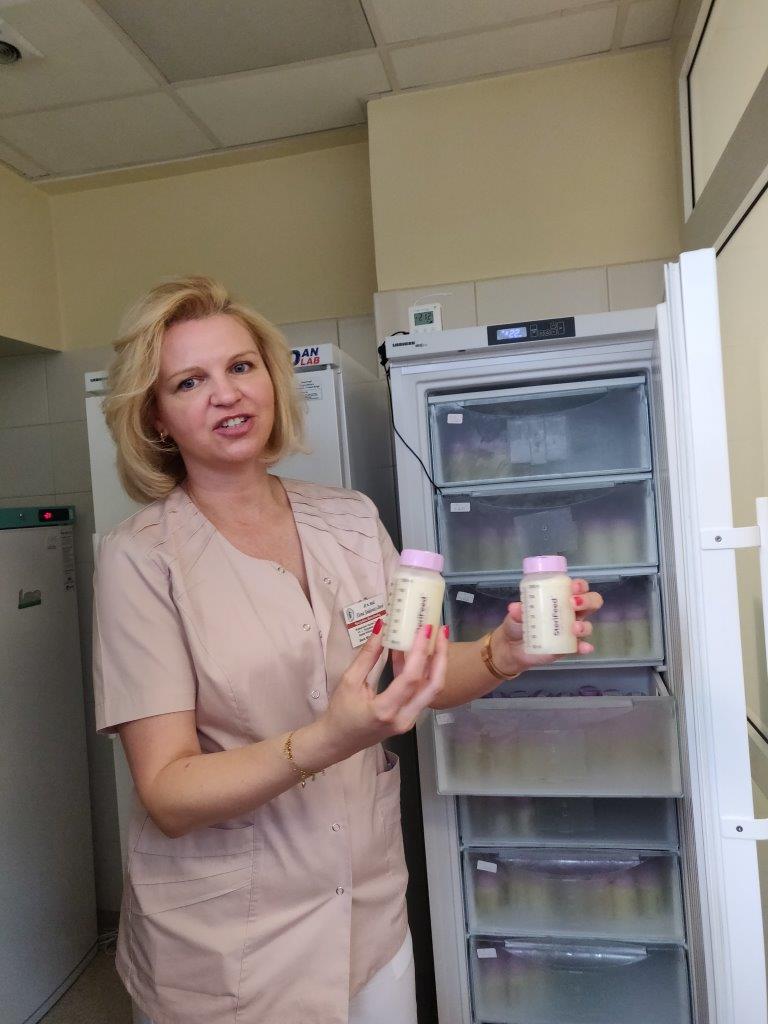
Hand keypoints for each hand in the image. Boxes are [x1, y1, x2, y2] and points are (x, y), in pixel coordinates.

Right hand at [314, 622, 447, 762]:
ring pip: (431, 689)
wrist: (338, 741)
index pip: (411, 678)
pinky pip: (421, 692)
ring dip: (435, 662)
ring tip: (434, 637)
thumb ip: (367, 655)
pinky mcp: (410, 718)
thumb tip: (382, 627)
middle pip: (433, 686)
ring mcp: (410, 720)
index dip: (420, 652)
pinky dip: (421, 671)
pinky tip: (412, 652)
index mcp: (385, 710)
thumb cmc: (340, 713)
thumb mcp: (349, 681)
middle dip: (441, 656)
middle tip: (441, 630)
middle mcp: (404, 718)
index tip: (424, 629)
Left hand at [490, 578, 602, 675]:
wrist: (512, 648)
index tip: (573, 587)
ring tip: (573, 628)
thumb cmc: (518, 623)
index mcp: (561, 599)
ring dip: (584, 626)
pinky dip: (585, 647)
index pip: (578, 588)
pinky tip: (585, 648)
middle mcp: (571, 613)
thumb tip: (515, 607)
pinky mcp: (568, 647)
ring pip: (588, 625)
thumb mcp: (515, 615)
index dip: (580, 585)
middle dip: (587, 600)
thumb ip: (516, 612)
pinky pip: (581, 647)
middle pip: (591, 603)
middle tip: (573, 603)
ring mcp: (571, 631)